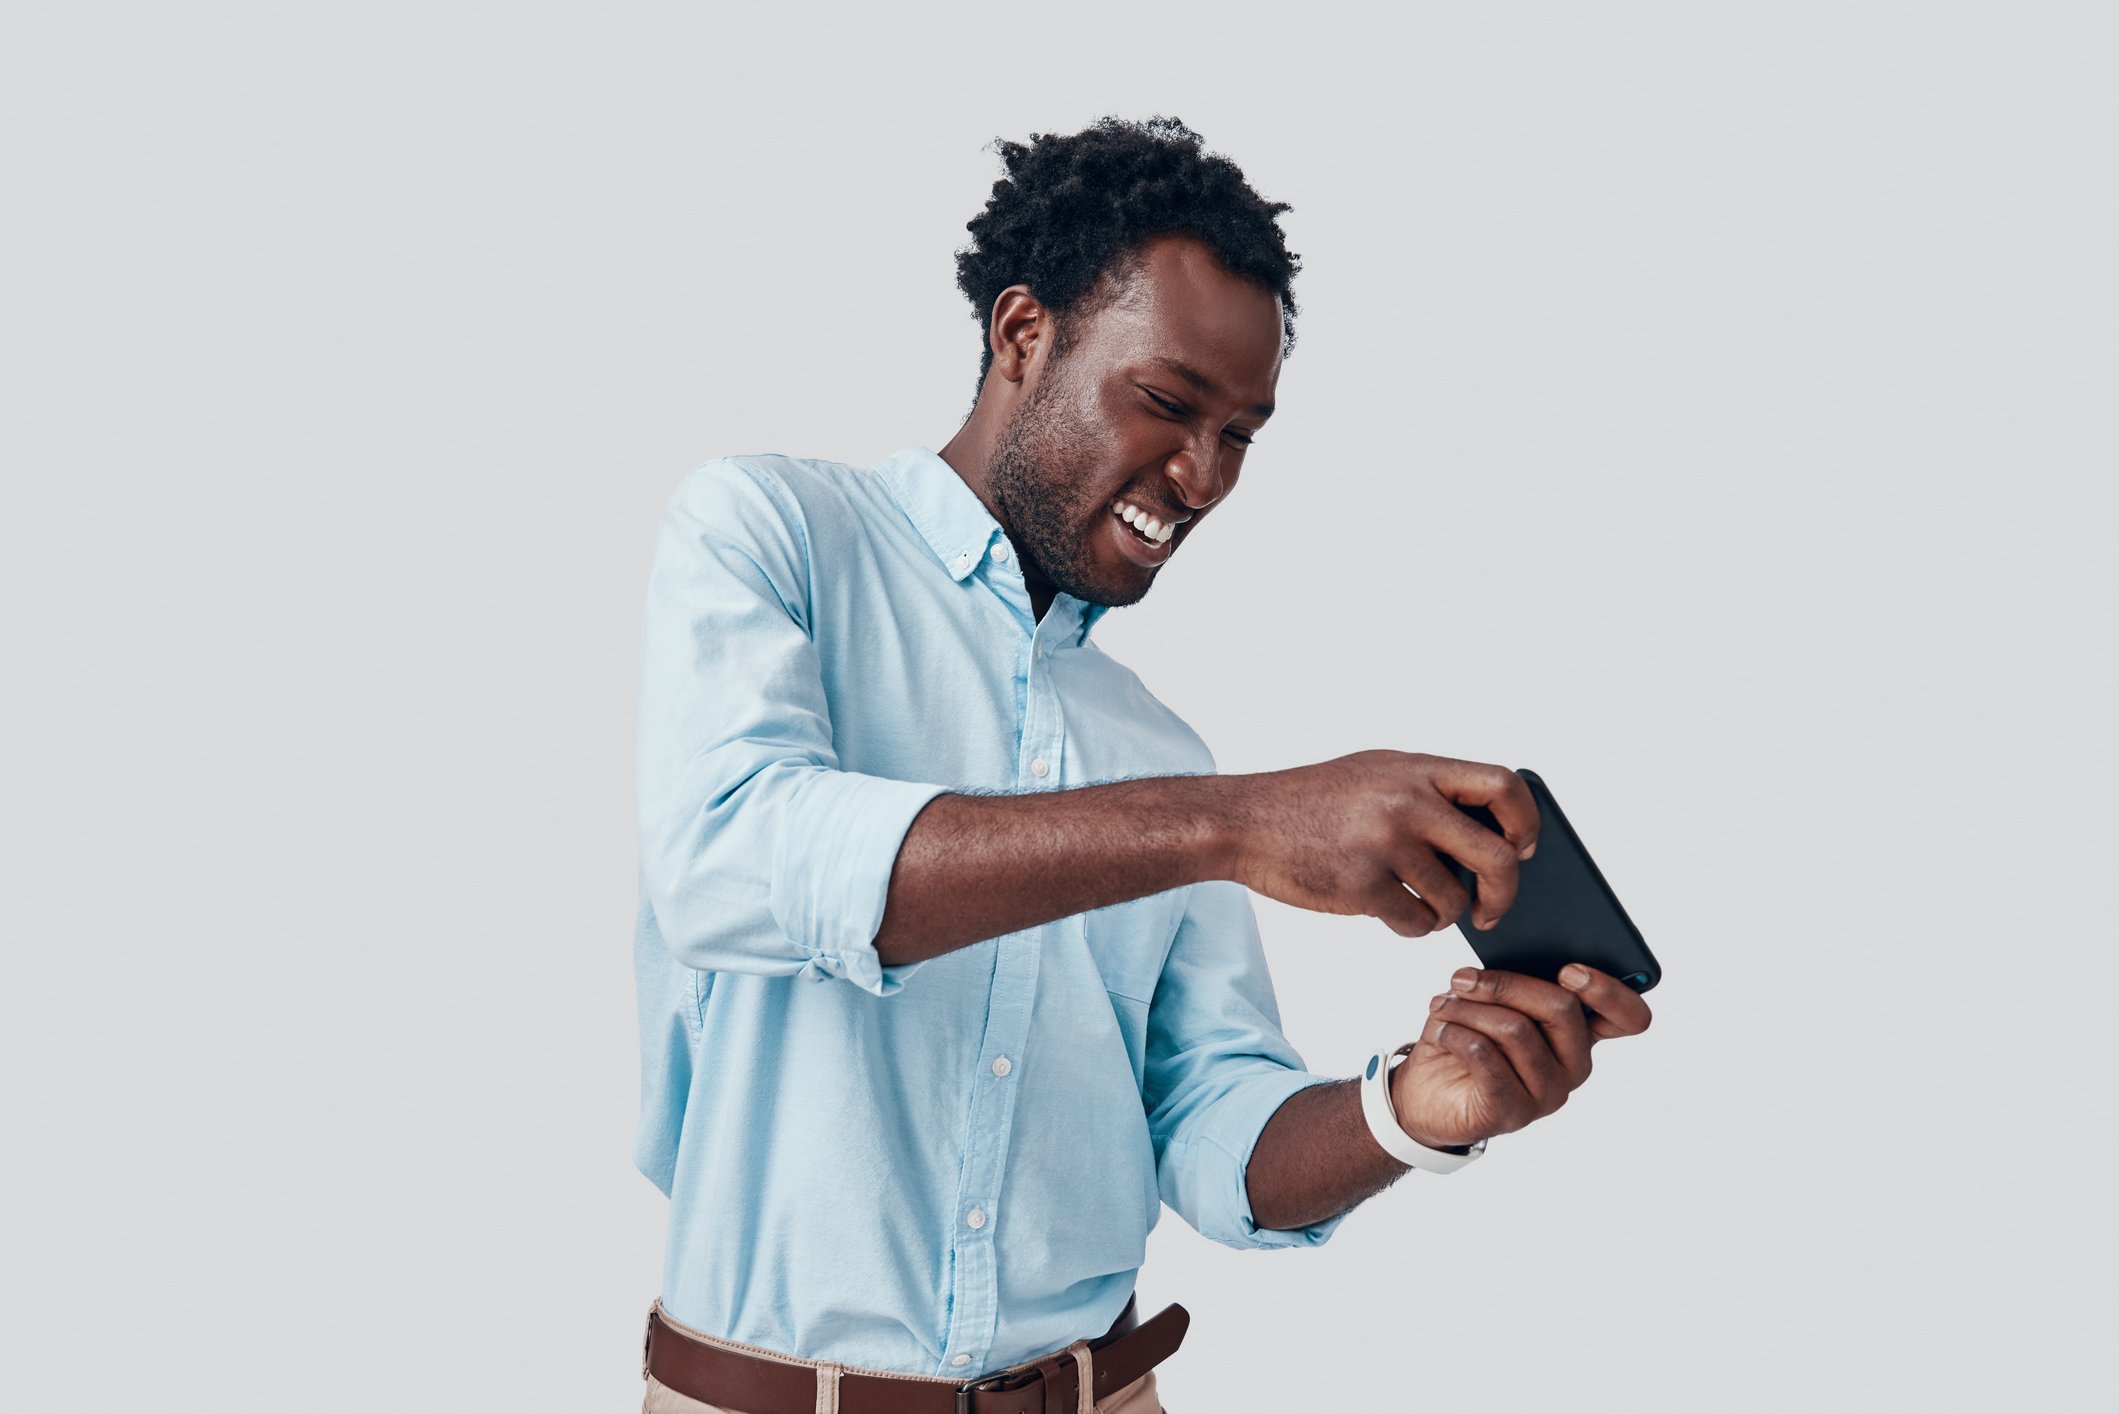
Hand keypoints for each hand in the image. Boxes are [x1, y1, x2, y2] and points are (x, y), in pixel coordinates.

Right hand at [1224, 751, 1538, 936]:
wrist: (1245, 822)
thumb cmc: (1313, 801)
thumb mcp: (1377, 774)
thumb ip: (1430, 791)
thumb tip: (1495, 832)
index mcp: (1416, 769)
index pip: (1503, 785)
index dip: (1524, 821)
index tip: (1522, 848)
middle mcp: (1407, 801)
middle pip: (1497, 855)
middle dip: (1505, 893)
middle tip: (1493, 909)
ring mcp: (1385, 844)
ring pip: (1453, 899)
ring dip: (1444, 914)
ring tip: (1419, 905)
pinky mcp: (1361, 886)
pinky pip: (1414, 922)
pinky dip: (1412, 926)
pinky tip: (1393, 913)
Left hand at [1389, 963, 1653, 1149]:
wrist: (1425, 1093)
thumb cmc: (1466, 1037)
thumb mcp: (1493, 1000)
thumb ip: (1517, 982)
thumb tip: (1518, 950)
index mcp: (1580, 1033)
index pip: (1630, 1018)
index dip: (1610, 991)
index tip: (1570, 970)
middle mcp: (1574, 1066)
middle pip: (1561, 1008)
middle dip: (1505, 983)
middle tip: (1462, 978)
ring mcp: (1548, 1094)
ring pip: (1516, 1029)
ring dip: (1468, 1009)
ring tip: (1442, 1005)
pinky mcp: (1514, 1113)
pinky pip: (1486, 1056)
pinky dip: (1456, 1033)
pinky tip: (1441, 1031)